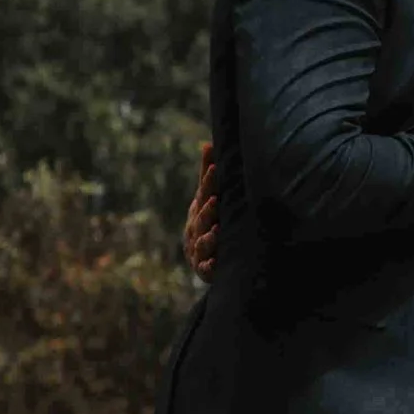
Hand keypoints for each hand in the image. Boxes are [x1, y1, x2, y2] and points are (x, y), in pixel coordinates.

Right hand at [183, 140, 218, 277]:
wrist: (200, 256)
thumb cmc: (207, 220)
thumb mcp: (207, 197)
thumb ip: (208, 173)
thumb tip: (207, 143)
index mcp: (200, 208)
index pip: (205, 192)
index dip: (210, 181)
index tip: (216, 168)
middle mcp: (197, 228)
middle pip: (202, 218)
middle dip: (208, 210)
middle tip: (215, 202)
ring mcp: (199, 248)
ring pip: (202, 243)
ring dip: (209, 238)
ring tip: (216, 232)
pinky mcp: (204, 269)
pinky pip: (206, 269)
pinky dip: (210, 266)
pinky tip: (215, 263)